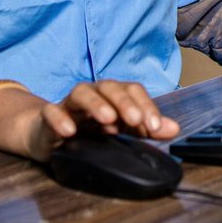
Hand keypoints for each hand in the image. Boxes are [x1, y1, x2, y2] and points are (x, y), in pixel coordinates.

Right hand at [19, 80, 180, 162]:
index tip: (154, 127)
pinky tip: (70, 132)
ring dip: (96, 104)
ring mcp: (69, 105)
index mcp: (112, 96)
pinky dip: (60, 119)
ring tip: (107, 120)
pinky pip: (51, 112)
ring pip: (81, 93)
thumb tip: (174, 128)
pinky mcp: (48, 117)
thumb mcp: (120, 131)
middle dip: (124, 102)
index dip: (145, 105)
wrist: (47, 135)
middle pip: (109, 87)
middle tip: (136, 120)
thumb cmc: (87, 131)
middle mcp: (92, 95)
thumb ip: (146, 128)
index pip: (132, 90)